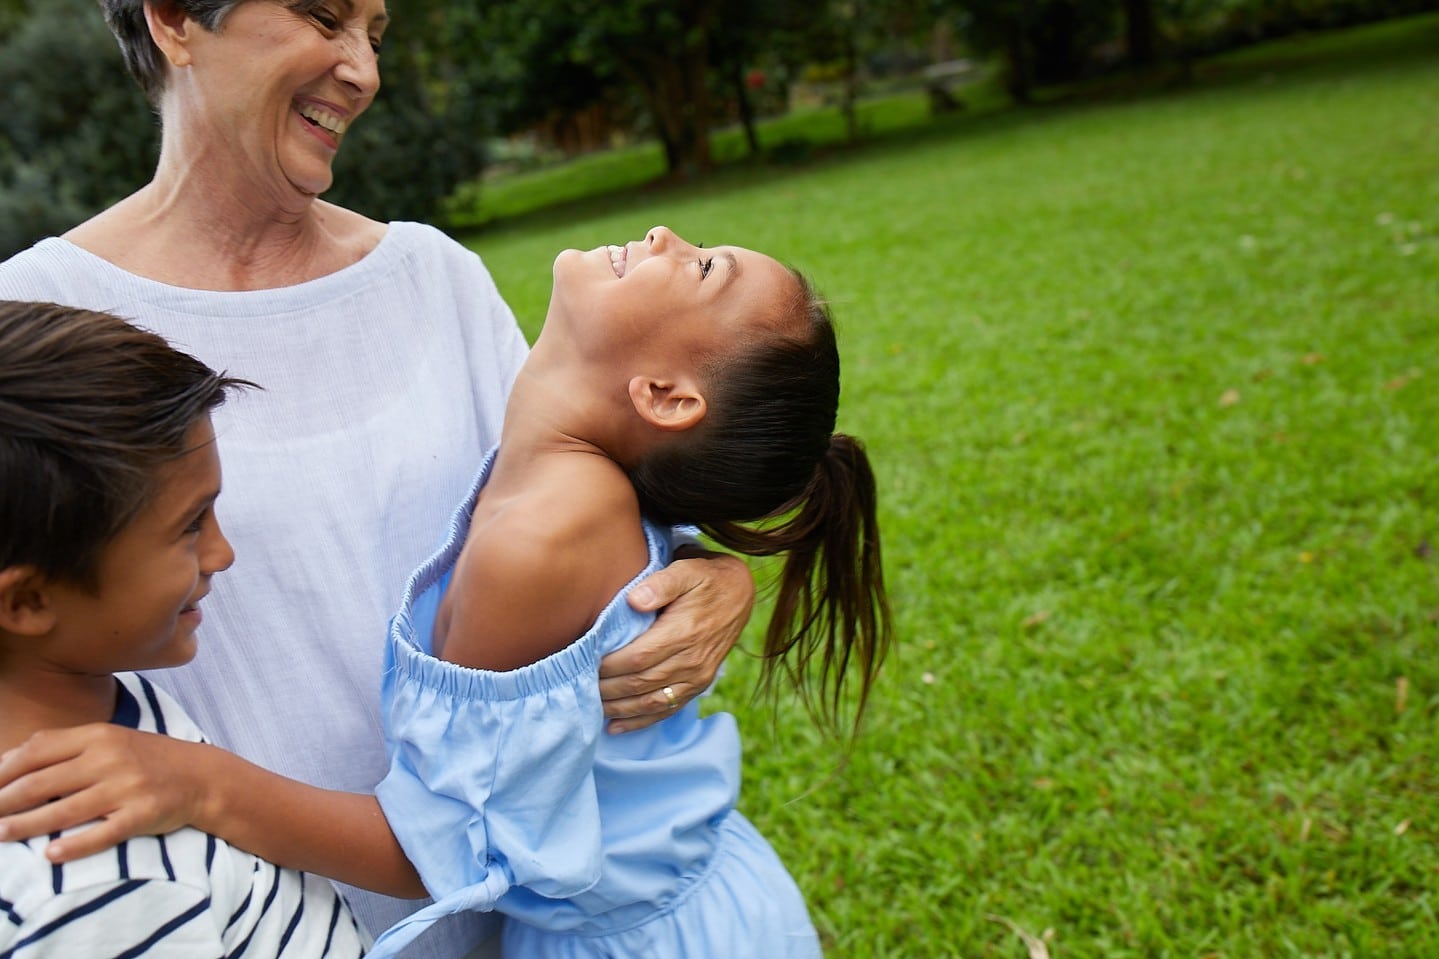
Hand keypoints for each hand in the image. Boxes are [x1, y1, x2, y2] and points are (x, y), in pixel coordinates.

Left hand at [0, 724, 204, 862]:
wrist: (201, 776)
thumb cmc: (146, 759)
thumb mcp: (109, 741)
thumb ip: (63, 747)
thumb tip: (8, 759)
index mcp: (98, 735)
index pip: (38, 751)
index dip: (4, 771)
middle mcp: (110, 758)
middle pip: (43, 782)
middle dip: (5, 802)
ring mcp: (126, 787)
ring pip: (65, 810)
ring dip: (26, 826)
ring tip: (0, 834)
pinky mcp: (141, 814)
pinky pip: (102, 833)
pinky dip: (74, 846)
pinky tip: (51, 854)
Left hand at [599, 547, 754, 732]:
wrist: (739, 594)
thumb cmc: (705, 580)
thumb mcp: (686, 570)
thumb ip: (660, 584)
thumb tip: (633, 601)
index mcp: (684, 633)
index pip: (638, 658)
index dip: (609, 666)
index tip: (585, 663)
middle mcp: (692, 661)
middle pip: (640, 683)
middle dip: (607, 688)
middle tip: (579, 686)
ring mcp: (697, 677)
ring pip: (651, 701)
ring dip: (619, 708)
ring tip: (591, 706)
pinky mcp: (698, 686)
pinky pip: (667, 709)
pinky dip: (640, 721)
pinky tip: (616, 726)